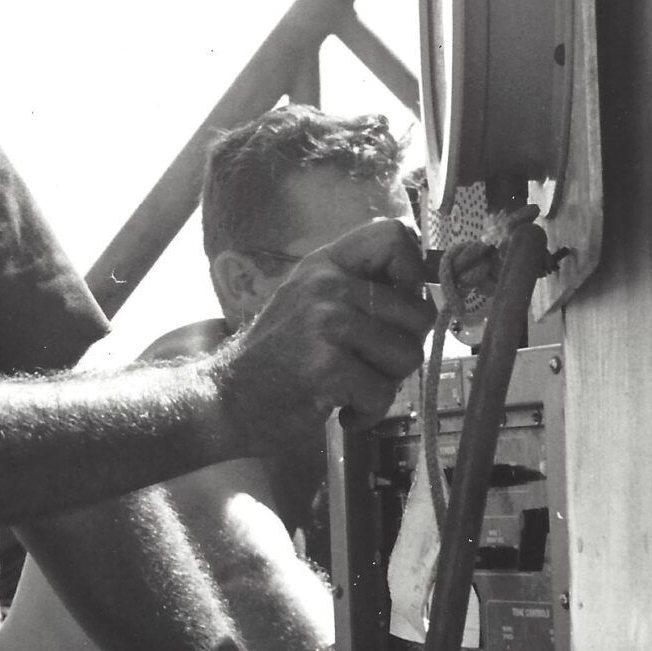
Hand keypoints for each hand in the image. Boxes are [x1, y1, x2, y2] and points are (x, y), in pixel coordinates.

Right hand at [213, 218, 433, 449]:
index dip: (414, 275)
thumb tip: (426, 289)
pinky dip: (367, 413)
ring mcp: (325, 324)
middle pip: (419, 313)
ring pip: (407, 356)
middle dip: (403, 350)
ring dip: (385, 384)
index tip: (398, 307)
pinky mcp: (327, 366)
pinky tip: (339, 410)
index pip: (396, 236)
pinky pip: (383, 394)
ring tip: (349, 386)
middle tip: (367, 365)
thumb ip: (359, 288)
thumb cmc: (277, 358)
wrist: (225, 401)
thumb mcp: (310, 303)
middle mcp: (325, 285)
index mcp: (324, 264)